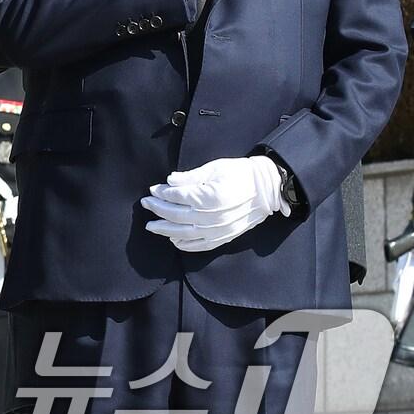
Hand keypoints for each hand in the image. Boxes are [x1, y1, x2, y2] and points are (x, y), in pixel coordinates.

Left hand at [140, 155, 287, 251]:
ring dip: (165, 230)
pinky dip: (185, 244)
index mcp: (209, 197)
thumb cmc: (240, 174)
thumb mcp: (214, 168)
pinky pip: (201, 245)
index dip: (162, 193)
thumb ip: (190, 177)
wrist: (267, 188)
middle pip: (177, 215)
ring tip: (151, 225)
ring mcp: (218, 229)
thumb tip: (169, 180)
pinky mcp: (225, 237)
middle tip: (145, 204)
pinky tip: (173, 240)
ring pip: (185, 233)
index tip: (152, 189)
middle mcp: (212, 217)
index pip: (177, 196)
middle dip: (158, 209)